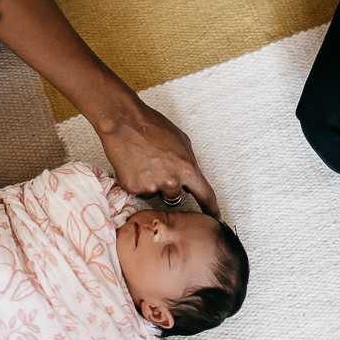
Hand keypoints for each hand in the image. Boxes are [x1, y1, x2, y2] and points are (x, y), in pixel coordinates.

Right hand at [99, 97, 219, 218]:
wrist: (124, 121)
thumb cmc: (152, 125)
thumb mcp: (181, 141)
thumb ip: (188, 163)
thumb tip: (189, 177)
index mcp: (187, 169)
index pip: (206, 196)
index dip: (212, 210)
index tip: (215, 218)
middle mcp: (170, 182)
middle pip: (175, 198)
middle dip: (170, 187)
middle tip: (159, 168)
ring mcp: (150, 187)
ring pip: (155, 194)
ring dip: (153, 184)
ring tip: (144, 162)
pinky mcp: (133, 188)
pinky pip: (139, 191)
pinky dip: (137, 181)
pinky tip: (134, 165)